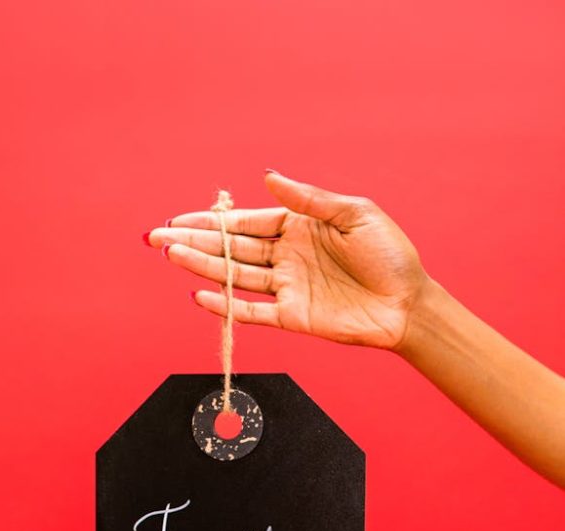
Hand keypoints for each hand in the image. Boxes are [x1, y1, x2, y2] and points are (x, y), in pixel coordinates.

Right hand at [144, 171, 429, 350]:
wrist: (408, 303)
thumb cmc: (389, 255)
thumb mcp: (355, 213)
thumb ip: (308, 199)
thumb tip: (268, 178)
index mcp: (297, 227)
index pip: (245, 221)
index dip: (212, 220)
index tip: (180, 218)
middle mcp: (285, 257)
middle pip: (231, 248)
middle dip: (194, 242)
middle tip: (158, 238)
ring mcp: (286, 288)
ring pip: (234, 277)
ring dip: (202, 267)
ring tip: (171, 257)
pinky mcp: (292, 317)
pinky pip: (253, 311)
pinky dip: (227, 306)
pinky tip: (201, 295)